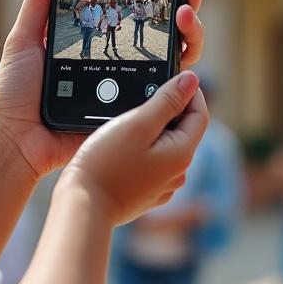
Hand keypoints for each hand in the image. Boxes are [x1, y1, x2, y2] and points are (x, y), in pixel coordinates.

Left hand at [0, 0, 208, 178]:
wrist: (18, 137)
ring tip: (185, 14)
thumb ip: (40, 0)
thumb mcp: (26, 38)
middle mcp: (124, 63)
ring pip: (180, 59)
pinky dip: (184, 74)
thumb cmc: (17, 91)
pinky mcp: (137, 114)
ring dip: (192, 32)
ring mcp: (134, 89)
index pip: (138, 11)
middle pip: (169, 31)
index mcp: (101, 41)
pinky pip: (170, 97)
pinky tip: (183, 52)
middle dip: (189, 2)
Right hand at [60, 71, 208, 224]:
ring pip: (167, 147)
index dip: (188, 92)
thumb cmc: (106, 164)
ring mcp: (162, 186)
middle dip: (169, 110)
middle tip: (143, 94)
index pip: (199, 114)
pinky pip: (153, 163)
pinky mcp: (146, 194)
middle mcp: (178, 173)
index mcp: (182, 154)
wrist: (82, 207)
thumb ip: (167, 101)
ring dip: (155, 130)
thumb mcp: (137, 123)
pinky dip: (144, 150)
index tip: (171, 76)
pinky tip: (122, 146)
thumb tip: (191, 80)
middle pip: (184, 131)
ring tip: (129, 120)